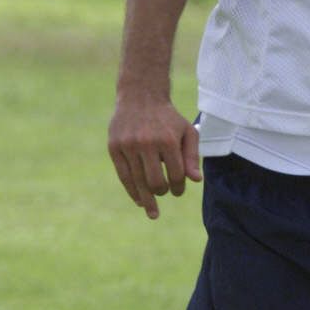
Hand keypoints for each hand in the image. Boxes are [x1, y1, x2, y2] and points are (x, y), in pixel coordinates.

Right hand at [107, 95, 200, 219]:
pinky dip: (131, 190)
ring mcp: (128, 146)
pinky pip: (123, 175)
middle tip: (165, 193)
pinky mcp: (114, 147)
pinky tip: (139, 200)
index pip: (175, 174)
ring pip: (137, 182)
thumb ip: (192, 156)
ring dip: (146, 199)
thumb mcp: (187, 132)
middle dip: (162, 192)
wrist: (140, 96)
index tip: (178, 191)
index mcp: (168, 140)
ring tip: (152, 213)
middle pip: (154, 182)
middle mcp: (147, 143)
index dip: (178, 187)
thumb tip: (195, 180)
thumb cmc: (168, 118)